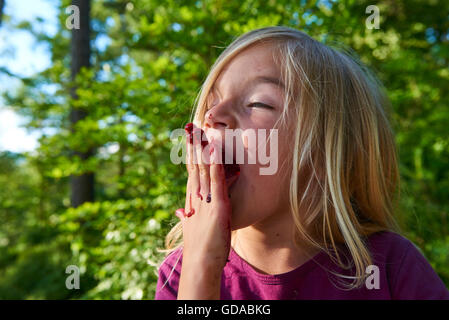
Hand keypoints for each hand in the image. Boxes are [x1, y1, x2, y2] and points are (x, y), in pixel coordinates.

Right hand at [176, 123, 231, 298]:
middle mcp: (197, 196)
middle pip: (194, 165)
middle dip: (193, 145)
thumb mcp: (192, 227)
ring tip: (201, 130)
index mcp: (193, 199)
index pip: (191, 171)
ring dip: (202, 148)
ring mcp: (206, 199)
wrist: (201, 262)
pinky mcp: (218, 205)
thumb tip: (180, 211)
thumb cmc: (199, 247)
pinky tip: (215, 149)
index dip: (190, 154)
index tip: (188, 139)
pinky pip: (217, 180)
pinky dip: (215, 164)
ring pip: (203, 168)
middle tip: (191, 126)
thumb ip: (186, 216)